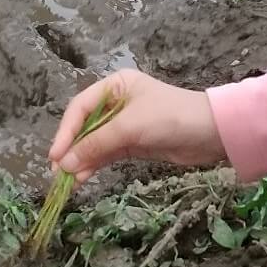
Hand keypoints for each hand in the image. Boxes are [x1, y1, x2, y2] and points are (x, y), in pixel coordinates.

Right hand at [47, 70, 224, 183]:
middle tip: (57, 171)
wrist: (211, 133)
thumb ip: (97, 144)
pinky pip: (107, 154)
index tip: (55, 155)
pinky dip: (95, 165)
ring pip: (94, 143)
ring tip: (68, 180)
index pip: (80, 107)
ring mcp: (124, 124)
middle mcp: (116, 102)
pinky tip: (83, 177)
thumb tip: (65, 164)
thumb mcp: (130, 127)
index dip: (65, 131)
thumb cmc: (170, 118)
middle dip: (71, 148)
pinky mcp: (133, 143)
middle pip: (84, 126)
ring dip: (81, 160)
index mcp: (114, 86)